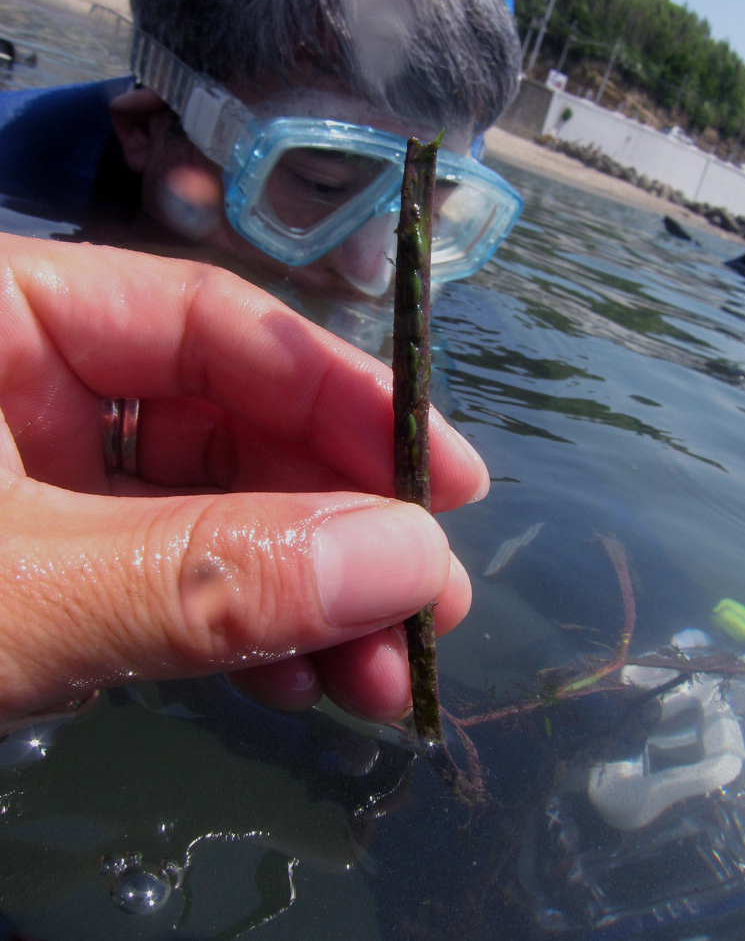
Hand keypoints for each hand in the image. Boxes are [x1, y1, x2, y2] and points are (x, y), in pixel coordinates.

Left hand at [0, 234, 485, 726]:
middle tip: (431, 605)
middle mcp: (30, 380)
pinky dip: (230, 630)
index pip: (211, 322)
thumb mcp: (28, 591)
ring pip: (205, 514)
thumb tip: (414, 558)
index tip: (449, 481)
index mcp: (8, 314)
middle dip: (335, 526)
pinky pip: (159, 579)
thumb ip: (209, 572)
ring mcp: (35, 479)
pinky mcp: (42, 567)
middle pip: (225, 426)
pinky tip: (292, 680)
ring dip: (300, 598)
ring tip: (378, 675)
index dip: (342, 396)